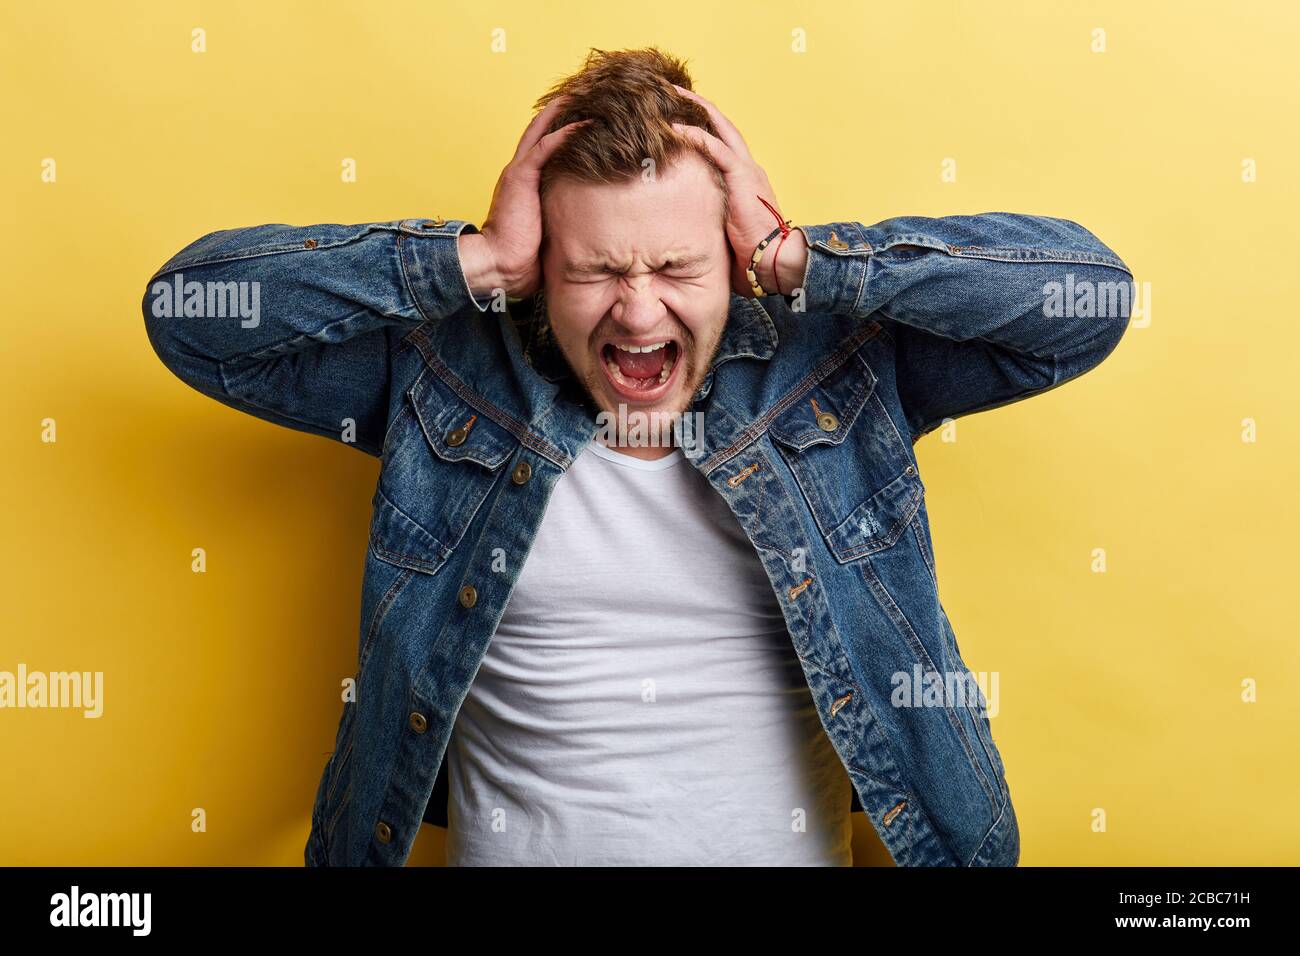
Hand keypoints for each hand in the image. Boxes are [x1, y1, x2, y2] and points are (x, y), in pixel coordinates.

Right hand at [458, 96, 589, 299]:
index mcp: (522, 184)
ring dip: (563, 114)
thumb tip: (584, 228)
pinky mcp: (521, 177)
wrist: (499, 264)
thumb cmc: (521, 258)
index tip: (578, 118)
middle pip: (539, 132)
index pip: (540, 149)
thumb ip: (557, 219)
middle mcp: (518, 172)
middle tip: (581, 96)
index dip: (556, 131)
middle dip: (559, 113)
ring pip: (542, 132)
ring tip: (585, 98)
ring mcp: (518, 172)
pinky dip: (564, 134)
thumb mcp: (545, 232)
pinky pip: (545, 147)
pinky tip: (584, 124)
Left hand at [670, 86, 807, 297]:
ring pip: (719, 127)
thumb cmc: (753, 254)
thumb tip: (687, 224)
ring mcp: (746, 169)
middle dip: (698, 105)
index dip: (704, 125)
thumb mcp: (727, 228)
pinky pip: (715, 148)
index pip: (723, 142)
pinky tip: (673, 128)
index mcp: (746, 178)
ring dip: (694, 109)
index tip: (682, 114)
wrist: (775, 260)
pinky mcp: (741, 176)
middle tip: (673, 90)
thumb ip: (713, 214)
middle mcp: (748, 167)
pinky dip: (694, 136)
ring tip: (670, 95)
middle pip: (722, 125)